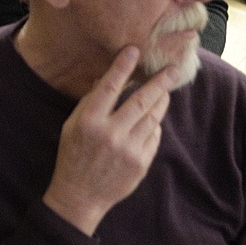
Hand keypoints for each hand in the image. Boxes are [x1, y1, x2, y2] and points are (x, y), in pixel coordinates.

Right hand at [42, 47, 177, 235]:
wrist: (80, 194)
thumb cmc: (73, 154)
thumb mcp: (72, 125)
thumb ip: (91, 103)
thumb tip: (110, 79)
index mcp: (89, 120)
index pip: (109, 86)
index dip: (123, 66)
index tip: (134, 50)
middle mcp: (110, 133)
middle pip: (141, 100)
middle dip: (159, 83)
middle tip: (173, 70)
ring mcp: (128, 149)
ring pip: (152, 118)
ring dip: (161, 101)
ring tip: (167, 90)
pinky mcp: (141, 163)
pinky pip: (153, 136)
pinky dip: (153, 125)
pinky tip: (151, 119)